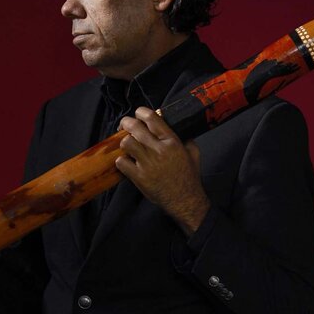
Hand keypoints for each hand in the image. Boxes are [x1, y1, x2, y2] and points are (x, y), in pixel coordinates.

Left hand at [116, 107, 209, 235]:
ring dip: (124, 142)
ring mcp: (147, 163)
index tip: (137, 114)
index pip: (152, 118)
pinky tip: (126, 162)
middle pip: (134, 127)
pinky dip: (121, 161)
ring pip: (126, 142)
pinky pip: (121, 162)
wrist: (185, 200)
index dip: (140, 112)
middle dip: (125, 123)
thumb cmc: (190, 177)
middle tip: (123, 126)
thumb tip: (178, 128)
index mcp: (172, 141)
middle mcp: (158, 149)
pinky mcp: (139, 177)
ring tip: (126, 145)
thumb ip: (186, 138)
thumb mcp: (193, 153)